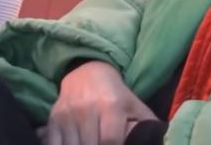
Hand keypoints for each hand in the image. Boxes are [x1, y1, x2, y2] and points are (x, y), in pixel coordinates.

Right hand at [41, 61, 155, 144]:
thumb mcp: (135, 106)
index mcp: (111, 106)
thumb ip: (147, 126)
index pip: (110, 141)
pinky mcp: (53, 118)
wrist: (87, 72)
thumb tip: (156, 141)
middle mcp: (86, 109)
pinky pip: (53, 144)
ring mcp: (68, 114)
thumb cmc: (116, 95)